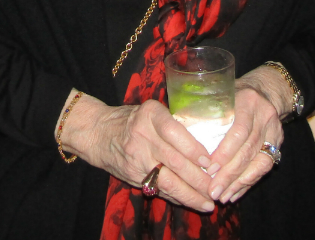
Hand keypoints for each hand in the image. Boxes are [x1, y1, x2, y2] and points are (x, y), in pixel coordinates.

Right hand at [59, 91, 215, 211]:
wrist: (97, 132)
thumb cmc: (134, 119)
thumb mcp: (152, 111)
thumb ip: (175, 123)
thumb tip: (210, 141)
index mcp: (150, 114)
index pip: (174, 132)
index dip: (193, 149)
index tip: (209, 161)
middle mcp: (143, 135)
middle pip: (174, 161)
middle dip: (198, 178)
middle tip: (217, 187)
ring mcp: (137, 158)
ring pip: (167, 181)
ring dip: (191, 195)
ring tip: (209, 203)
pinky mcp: (133, 176)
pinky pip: (159, 190)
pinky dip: (177, 198)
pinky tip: (192, 203)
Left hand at [206, 68, 285, 203]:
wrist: (265, 91)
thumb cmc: (232, 95)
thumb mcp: (218, 94)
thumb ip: (202, 110)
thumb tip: (175, 130)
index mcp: (247, 101)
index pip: (238, 131)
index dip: (224, 153)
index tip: (208, 168)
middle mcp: (264, 115)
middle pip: (248, 150)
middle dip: (228, 174)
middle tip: (212, 190)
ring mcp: (274, 130)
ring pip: (259, 163)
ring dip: (239, 183)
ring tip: (222, 197)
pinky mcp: (278, 143)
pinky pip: (265, 167)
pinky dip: (248, 182)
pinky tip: (235, 193)